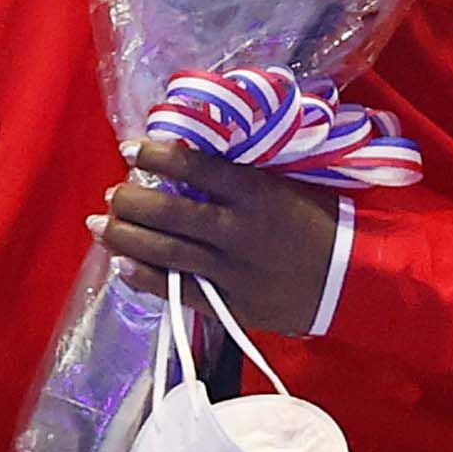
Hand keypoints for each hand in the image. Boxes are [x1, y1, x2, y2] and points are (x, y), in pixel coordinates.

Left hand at [91, 139, 342, 335]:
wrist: (353, 280)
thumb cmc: (321, 222)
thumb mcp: (287, 184)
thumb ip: (241, 173)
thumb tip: (194, 153)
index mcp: (254, 192)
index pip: (193, 166)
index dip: (155, 155)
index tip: (130, 148)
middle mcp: (236, 229)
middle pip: (168, 211)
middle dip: (130, 199)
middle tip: (112, 192)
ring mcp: (230, 270)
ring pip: (164, 251)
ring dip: (124, 236)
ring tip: (99, 223)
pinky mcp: (228, 304)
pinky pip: (177, 290)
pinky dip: (143, 277)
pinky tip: (121, 264)